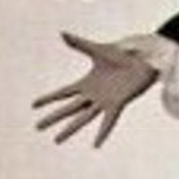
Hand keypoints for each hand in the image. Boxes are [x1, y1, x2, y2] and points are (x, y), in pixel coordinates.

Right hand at [33, 32, 158, 146]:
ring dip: (70, 129)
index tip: (33, 105)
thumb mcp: (99, 49)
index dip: (49, 99)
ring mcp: (104, 101)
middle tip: (37, 127)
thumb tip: (61, 33)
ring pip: (83, 118)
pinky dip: (102, 132)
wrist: (144, 57)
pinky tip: (95, 145)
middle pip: (68, 108)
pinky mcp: (117, 103)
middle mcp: (93, 94)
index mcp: (87, 82)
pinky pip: (108, 121)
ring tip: (56, 140)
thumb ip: (80, 44)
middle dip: (53, 117)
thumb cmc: (124, 53)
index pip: (63, 93)